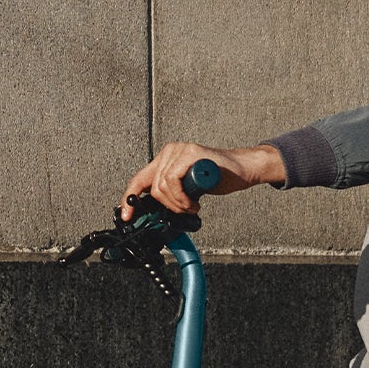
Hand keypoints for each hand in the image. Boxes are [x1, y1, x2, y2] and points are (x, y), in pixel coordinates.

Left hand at [120, 142, 284, 220]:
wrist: (241, 170)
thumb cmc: (217, 178)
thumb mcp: (188, 189)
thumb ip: (171, 194)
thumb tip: (156, 213)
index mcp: (166, 159)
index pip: (140, 180)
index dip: (130, 199)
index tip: (127, 216)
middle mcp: (170, 152)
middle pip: (152, 187)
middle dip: (168, 207)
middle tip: (185, 210)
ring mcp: (180, 151)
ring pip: (162, 186)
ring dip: (178, 204)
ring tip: (192, 206)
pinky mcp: (190, 154)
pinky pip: (174, 181)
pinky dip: (183, 198)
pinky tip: (195, 201)